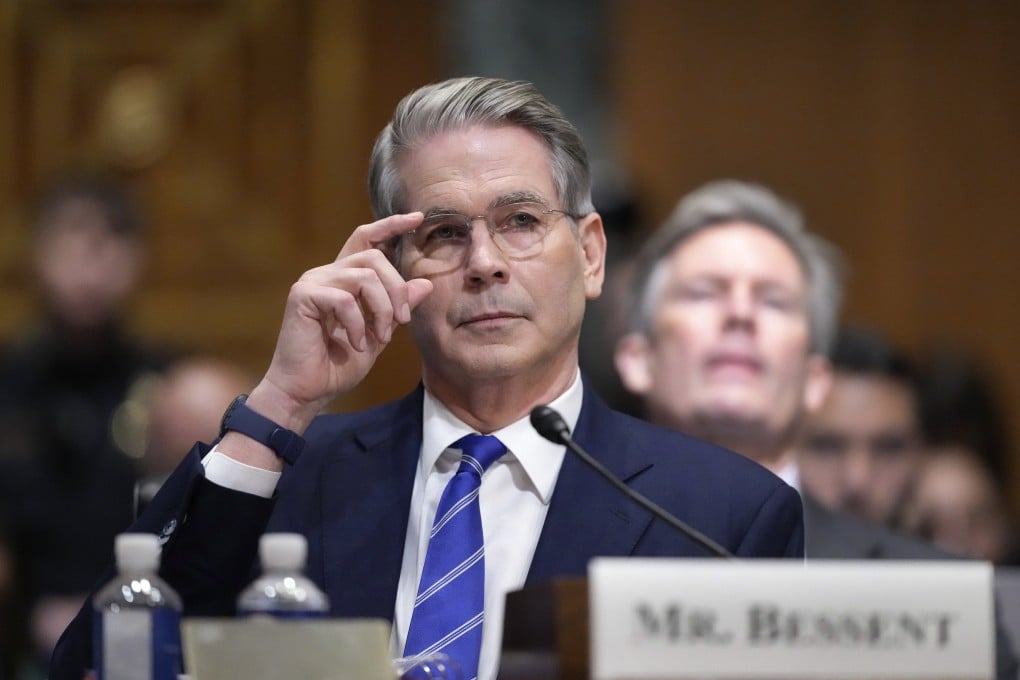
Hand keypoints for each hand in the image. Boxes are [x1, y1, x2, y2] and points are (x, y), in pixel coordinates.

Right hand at [247, 213, 432, 432]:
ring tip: (378, 337)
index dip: (390, 225)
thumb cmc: (337, 365)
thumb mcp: (379, 335)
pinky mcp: (302, 296)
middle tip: (402, 320)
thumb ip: (397, 309)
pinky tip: (355, 344)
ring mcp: (312, 282)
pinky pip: (345, 299)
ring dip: (381, 309)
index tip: (416, 219)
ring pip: (364, 275)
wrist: (306, 391)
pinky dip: (357, 324)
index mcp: (343, 279)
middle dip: (396, 289)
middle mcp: (326, 274)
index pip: (366, 239)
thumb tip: (424, 284)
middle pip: (373, 257)